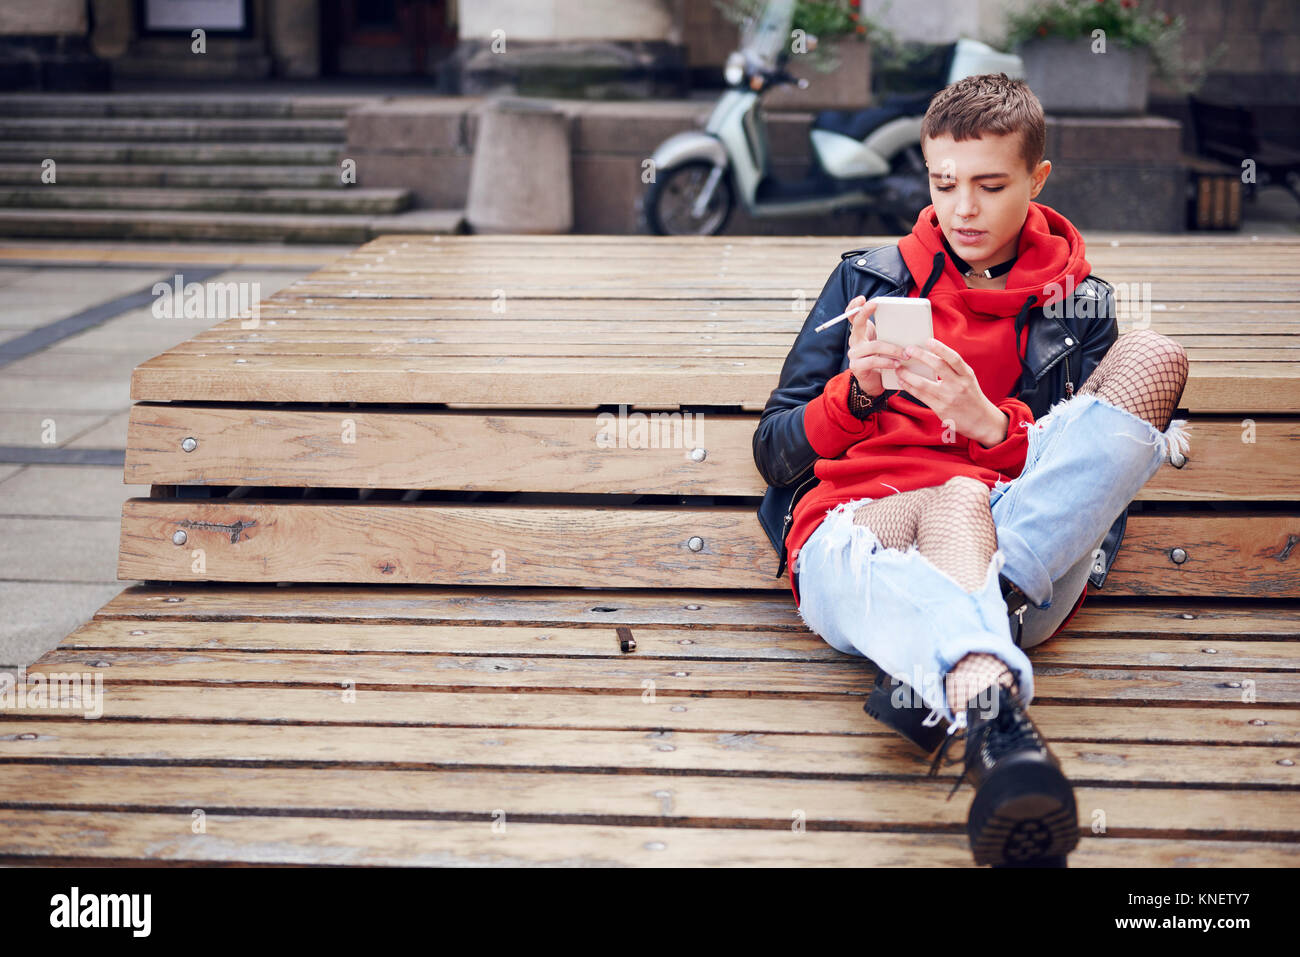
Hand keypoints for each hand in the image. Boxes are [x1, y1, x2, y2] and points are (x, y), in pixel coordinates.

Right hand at [845, 296, 906, 397]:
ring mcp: (854, 354)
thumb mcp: (886, 343)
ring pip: (873, 346)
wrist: (874, 383)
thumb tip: (909, 323)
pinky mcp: (857, 366)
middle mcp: (855, 341)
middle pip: (857, 323)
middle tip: (874, 304)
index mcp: (862, 333)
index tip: (863, 298)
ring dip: (892, 349)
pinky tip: (896, 364)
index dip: (856, 306)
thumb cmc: (882, 360)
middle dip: (865, 312)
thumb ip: (890, 333)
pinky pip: (873, 361)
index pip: (853, 316)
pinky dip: (887, 362)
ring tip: (905, 354)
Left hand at [893, 338, 1007, 445]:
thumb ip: (953, 369)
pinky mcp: (941, 410)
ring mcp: (949, 398)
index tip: (928, 340)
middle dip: (921, 356)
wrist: (982, 421)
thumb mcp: (968, 380)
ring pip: (923, 383)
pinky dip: (909, 387)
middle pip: (938, 367)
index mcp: (967, 375)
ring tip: (899, 369)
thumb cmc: (971, 396)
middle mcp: (959, 385)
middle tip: (908, 350)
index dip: (940, 348)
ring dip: (908, 375)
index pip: (954, 358)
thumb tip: (931, 355)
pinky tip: (902, 382)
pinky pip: (920, 396)